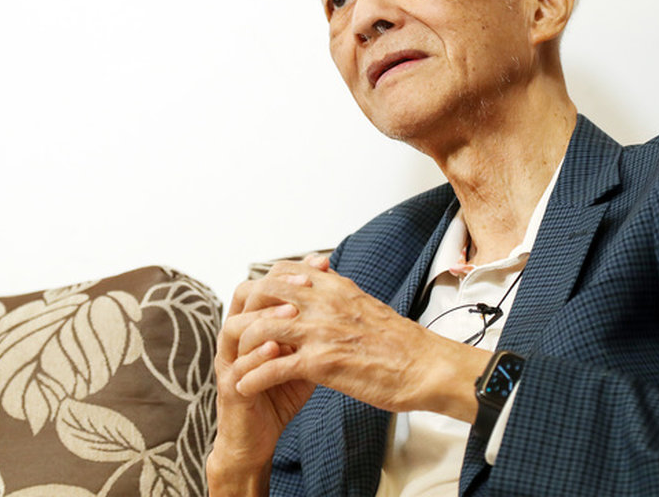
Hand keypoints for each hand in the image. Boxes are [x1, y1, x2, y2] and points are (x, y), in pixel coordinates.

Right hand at [207, 256, 324, 493]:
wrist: (256, 438)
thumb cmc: (278, 394)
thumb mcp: (299, 355)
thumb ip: (309, 329)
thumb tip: (337, 299)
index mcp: (252, 324)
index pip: (264, 285)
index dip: (289, 271)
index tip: (317, 265)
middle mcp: (236, 338)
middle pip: (243, 297)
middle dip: (275, 285)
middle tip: (304, 281)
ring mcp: (230, 362)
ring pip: (235, 327)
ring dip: (264, 317)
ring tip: (291, 311)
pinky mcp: (231, 388)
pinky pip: (239, 367)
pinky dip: (257, 356)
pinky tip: (277, 348)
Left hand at [231, 258, 490, 420]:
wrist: (426, 367)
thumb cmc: (402, 343)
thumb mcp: (367, 305)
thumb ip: (341, 293)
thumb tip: (325, 283)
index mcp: (336, 287)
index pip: (285, 271)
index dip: (263, 283)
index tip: (254, 301)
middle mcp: (324, 302)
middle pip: (265, 293)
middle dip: (245, 311)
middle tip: (235, 332)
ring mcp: (321, 331)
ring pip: (262, 327)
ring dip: (242, 345)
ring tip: (233, 361)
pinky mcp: (321, 362)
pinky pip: (274, 366)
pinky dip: (253, 377)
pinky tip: (244, 386)